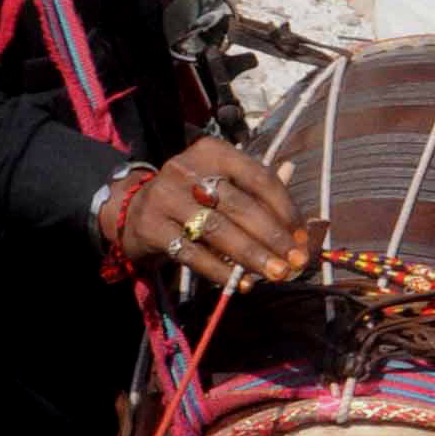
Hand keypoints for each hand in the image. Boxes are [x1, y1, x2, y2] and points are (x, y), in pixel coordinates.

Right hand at [110, 138, 309, 283]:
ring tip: (274, 274)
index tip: (301, 236)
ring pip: (217, 230)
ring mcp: (165, 197)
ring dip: (251, 255)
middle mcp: (187, 170)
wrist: (131, 211)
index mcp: (213, 152)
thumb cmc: (192, 196)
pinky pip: (191, 253)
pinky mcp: (150, 227)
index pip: (259, 178)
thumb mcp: (223, 183)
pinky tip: (241, 283)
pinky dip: (220, 270)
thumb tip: (303, 202)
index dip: (285, 208)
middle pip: (240, 206)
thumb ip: (260, 191)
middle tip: (294, 262)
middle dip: (273, 237)